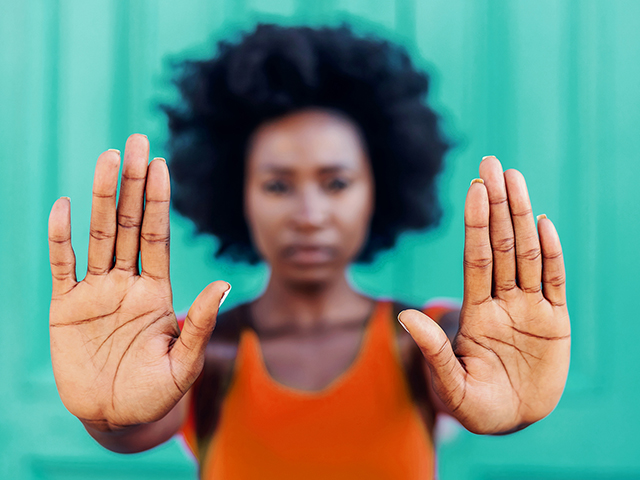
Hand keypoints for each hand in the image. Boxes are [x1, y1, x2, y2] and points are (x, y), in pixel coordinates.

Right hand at [48, 134, 228, 431]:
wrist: (119, 417)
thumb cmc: (157, 393)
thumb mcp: (184, 362)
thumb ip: (199, 323)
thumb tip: (223, 284)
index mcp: (157, 290)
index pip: (157, 236)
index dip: (159, 201)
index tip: (162, 165)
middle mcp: (127, 283)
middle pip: (130, 224)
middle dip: (133, 184)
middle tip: (137, 141)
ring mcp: (96, 292)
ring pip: (99, 235)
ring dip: (103, 197)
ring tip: (109, 158)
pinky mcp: (66, 308)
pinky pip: (63, 266)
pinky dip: (61, 239)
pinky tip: (66, 206)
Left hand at [399, 156, 569, 433]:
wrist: (510, 422)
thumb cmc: (475, 407)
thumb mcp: (450, 385)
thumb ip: (433, 351)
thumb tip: (405, 316)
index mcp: (475, 312)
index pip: (476, 259)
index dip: (475, 225)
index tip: (473, 190)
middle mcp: (502, 301)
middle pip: (501, 245)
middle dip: (496, 205)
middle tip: (492, 165)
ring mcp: (529, 309)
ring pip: (528, 254)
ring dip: (522, 216)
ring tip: (515, 179)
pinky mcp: (555, 322)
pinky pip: (555, 282)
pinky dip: (553, 254)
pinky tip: (543, 223)